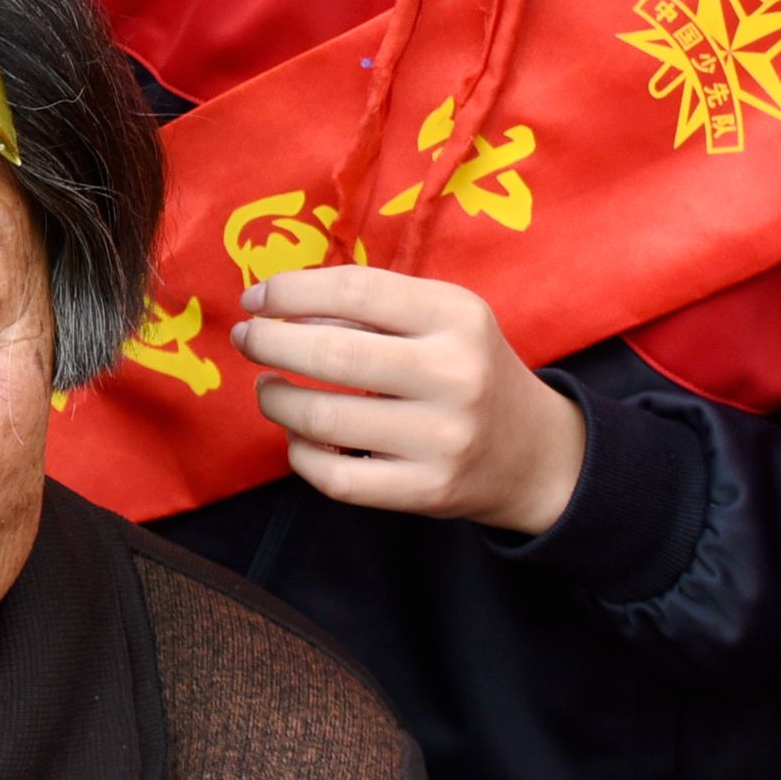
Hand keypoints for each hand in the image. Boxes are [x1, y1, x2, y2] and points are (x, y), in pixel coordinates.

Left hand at [232, 267, 588, 534]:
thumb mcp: (442, 319)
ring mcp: (443, 438)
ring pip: (323, 419)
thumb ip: (372, 307)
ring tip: (270, 388)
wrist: (533, 452)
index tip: (256, 299)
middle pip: (332, 353)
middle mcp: (456, 374)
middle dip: (269, 342)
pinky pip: (335, 476)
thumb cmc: (468, 369)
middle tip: (248, 339)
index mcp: (457, 315)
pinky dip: (300, 454)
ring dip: (277, 399)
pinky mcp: (427, 490)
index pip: (355, 289)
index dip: (290, 291)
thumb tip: (279, 307)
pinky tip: (298, 436)